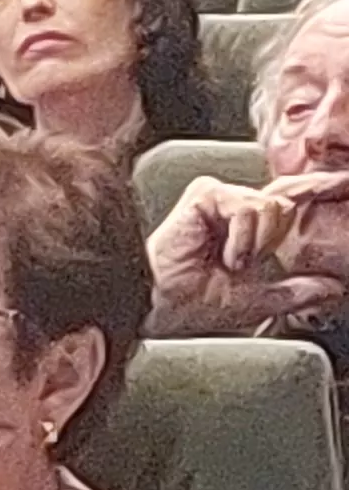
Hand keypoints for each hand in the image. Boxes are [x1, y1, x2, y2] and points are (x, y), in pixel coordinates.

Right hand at [147, 171, 348, 333]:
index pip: (289, 198)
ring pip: (271, 206)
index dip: (317, 187)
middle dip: (274, 240)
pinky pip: (248, 207)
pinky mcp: (205, 194)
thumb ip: (296, 291)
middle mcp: (234, 207)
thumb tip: (333, 288)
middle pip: (285, 203)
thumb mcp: (257, 300)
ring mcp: (220, 197)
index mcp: (247, 227)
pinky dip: (243, 238)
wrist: (159, 306)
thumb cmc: (191, 304)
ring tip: (230, 262)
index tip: (344, 183)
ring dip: (256, 244)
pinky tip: (224, 255)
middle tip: (244, 264)